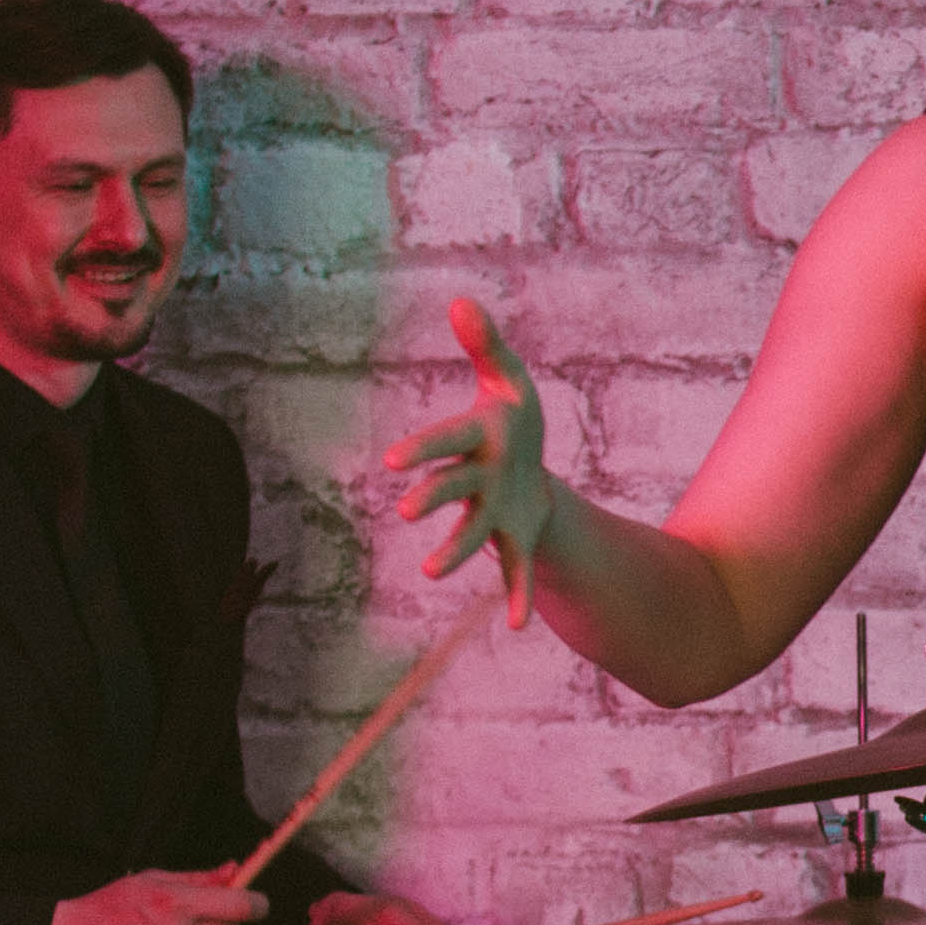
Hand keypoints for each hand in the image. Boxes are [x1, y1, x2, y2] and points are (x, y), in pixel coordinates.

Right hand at [388, 294, 549, 624]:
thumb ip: (485, 345)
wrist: (530, 469)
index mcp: (473, 442)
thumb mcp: (507, 378)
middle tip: (410, 510)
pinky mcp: (516, 540)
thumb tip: (462, 300)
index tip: (394, 460)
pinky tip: (517, 624)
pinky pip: (516, 571)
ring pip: (472, 536)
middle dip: (434, 498)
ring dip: (453, 551)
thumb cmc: (510, 420)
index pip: (446, 443)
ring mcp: (494, 514)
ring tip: (431, 570)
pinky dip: (517, 596)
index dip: (423, 451)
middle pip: (453, 491)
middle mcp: (476, 482)